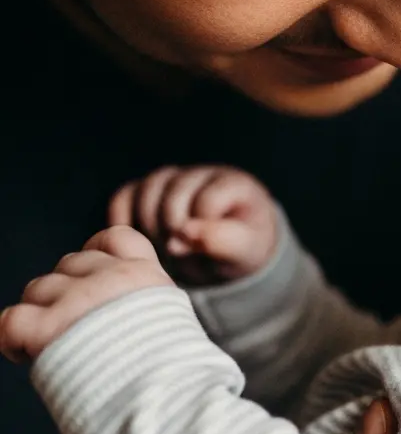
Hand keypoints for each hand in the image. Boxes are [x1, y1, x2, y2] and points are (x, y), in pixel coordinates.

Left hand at [0, 226, 171, 363]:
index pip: (114, 238)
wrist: (164, 397)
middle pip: (69, 264)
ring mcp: (77, 301)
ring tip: (57, 346)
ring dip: (40, 314)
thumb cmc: (170, 370)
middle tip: (77, 328)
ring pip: (38, 289)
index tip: (93, 278)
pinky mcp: (47, 328)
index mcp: (144, 274)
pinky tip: (25, 354)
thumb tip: (118, 306)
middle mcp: (110, 278)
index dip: (97, 254)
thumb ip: (143, 300)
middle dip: (67, 291)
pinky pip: (10, 320)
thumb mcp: (172, 318)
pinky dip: (11, 339)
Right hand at [109, 165, 277, 283]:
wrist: (226, 252)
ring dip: (150, 232)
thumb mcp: (244, 251)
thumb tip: (183, 234)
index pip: (206, 203)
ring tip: (166, 255)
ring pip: (144, 195)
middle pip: (172, 199)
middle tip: (181, 259)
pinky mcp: (145, 189)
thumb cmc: (239, 250)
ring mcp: (172, 178)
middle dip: (174, 236)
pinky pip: (122, 199)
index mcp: (234, 183)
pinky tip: (139, 245)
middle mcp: (201, 174)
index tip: (204, 255)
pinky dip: (124, 224)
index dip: (200, 235)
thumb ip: (222, 241)